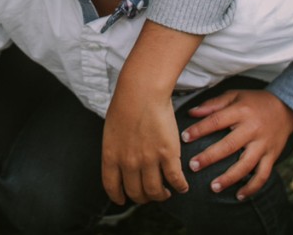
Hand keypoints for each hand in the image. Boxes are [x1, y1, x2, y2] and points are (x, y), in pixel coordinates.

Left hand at [102, 86, 188, 204]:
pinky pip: (175, 179)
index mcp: (111, 156)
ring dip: (160, 196)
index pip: (112, 187)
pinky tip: (182, 187)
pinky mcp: (168, 154)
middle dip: (143, 198)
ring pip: (155, 191)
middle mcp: (128, 163)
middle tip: (149, 194)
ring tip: (165, 193)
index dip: (118, 197)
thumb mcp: (111, 131)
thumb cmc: (125, 105)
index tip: (123, 200)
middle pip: (135, 192)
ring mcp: (148, 160)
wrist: (142, 92)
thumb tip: (120, 162)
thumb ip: (116, 149)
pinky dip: (180, 186)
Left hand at [180, 89, 292, 199]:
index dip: (199, 129)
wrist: (287, 107)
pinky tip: (239, 195)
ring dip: (229, 178)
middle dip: (210, 157)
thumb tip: (191, 113)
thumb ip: (213, 104)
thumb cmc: (255, 101)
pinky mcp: (272, 156)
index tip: (184, 137)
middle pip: (229, 145)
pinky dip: (252, 187)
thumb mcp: (234, 95)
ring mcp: (263, 144)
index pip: (216, 120)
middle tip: (193, 166)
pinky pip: (263, 175)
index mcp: (241, 111)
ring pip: (246, 165)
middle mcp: (253, 129)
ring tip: (213, 187)